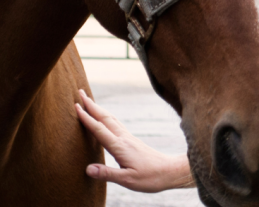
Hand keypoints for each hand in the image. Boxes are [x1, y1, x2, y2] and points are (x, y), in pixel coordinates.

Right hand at [75, 89, 194, 191]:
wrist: (168, 171)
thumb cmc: (149, 178)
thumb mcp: (127, 180)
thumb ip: (107, 174)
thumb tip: (87, 169)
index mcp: (120, 147)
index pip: (100, 130)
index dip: (87, 118)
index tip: (76, 107)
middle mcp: (124, 138)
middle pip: (105, 118)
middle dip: (91, 105)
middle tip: (80, 93)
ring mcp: (128, 138)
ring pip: (111, 119)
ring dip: (99, 109)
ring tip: (89, 101)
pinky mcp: (131, 140)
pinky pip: (116, 124)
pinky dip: (106, 117)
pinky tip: (104, 118)